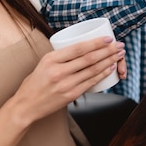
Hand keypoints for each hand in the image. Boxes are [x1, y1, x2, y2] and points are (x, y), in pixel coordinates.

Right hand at [10, 36, 125, 124]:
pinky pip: (91, 82)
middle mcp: (58, 71)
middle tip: (120, 45)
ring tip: (119, 54)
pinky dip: (103, 74)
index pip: (78, 48)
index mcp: (50, 59)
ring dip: (109, 61)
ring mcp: (66, 84)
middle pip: (89, 58)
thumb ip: (61, 56)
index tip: (108, 38)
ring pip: (93, 70)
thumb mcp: (44, 63)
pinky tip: (111, 68)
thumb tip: (83, 47)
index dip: (96, 43)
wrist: (26, 106)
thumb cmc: (35, 83)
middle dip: (108, 50)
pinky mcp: (71, 95)